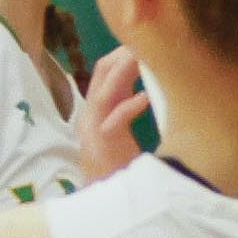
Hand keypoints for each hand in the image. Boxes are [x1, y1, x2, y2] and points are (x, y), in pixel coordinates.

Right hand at [73, 48, 154, 178]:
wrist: (108, 196)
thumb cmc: (119, 164)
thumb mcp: (124, 128)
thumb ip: (127, 105)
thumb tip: (146, 82)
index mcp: (98, 108)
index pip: (104, 70)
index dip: (121, 53)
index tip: (145, 41)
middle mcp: (91, 114)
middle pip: (101, 73)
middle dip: (121, 56)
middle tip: (145, 44)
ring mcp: (93, 129)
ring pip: (102, 93)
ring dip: (121, 74)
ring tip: (139, 58)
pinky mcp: (101, 145)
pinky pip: (113, 121)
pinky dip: (128, 107)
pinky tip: (144, 97)